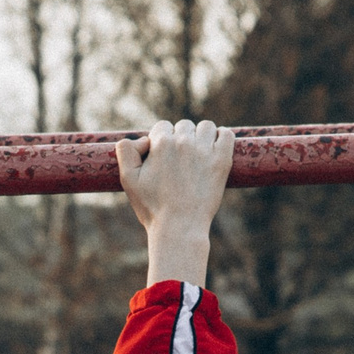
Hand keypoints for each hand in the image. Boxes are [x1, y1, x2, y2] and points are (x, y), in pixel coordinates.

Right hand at [117, 119, 234, 238]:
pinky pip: (227, 135)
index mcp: (161, 143)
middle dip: (181, 139)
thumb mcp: (128, 179)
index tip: (163, 158)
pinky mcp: (222, 161)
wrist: (179, 228)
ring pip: (206, 127)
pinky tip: (216, 151)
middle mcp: (184, 142)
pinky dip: (223, 138)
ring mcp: (205, 150)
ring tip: (198, 155)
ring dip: (202, 136)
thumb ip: (125, 151)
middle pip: (184, 125)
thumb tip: (143, 139)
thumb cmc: (152, 207)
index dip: (161, 141)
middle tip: (180, 162)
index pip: (162, 127)